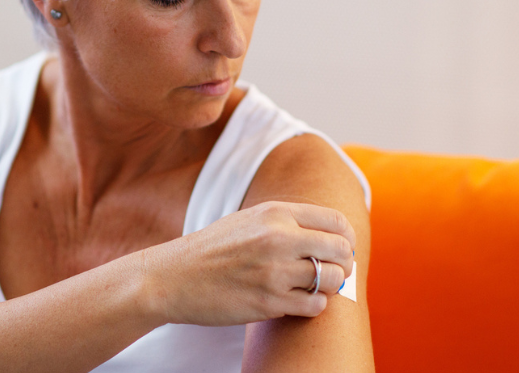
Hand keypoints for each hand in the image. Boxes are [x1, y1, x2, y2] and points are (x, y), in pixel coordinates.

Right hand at [138, 200, 355, 325]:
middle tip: (332, 271)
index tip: (340, 249)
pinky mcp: (269, 302)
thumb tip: (332, 233)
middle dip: (342, 263)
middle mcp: (278, 238)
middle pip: (339, 250)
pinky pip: (315, 306)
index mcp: (275, 213)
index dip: (345, 238)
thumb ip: (286, 221)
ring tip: (314, 287)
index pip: (335, 221)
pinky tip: (298, 301)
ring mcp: (274, 271)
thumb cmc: (213, 249)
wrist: (173, 278)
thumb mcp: (249, 220)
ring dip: (329, 286)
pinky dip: (313, 305)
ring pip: (332, 280)